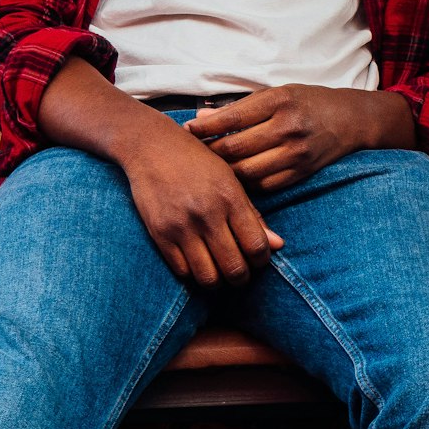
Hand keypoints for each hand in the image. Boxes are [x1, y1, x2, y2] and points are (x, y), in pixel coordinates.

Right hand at [119, 116, 283, 287]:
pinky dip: (193, 274)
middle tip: (239, 272)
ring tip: (218, 272)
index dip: (261, 261)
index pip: (256, 246)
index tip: (257, 259)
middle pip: (234, 268)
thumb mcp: (229, 179)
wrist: (151, 146)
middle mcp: (207, 214)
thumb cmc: (196, 161)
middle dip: (241, 277)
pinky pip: (182, 271)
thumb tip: (277, 245)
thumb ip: (252, 214)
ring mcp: (181, 226)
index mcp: (230, 198)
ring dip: (217, 281)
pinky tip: (196, 263)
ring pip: (208, 277)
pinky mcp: (159, 233)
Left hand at [183, 85, 414, 192]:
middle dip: (210, 153)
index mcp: (279, 101)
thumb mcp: (276, 94)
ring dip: (225, 172)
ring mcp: (296, 154)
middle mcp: (288, 127)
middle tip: (194, 155)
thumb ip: (239, 108)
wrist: (351, 120)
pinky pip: (263, 185)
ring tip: (210, 169)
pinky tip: (234, 180)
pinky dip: (245, 184)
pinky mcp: (301, 173)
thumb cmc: (307, 102)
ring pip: (246, 172)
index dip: (206, 128)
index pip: (232, 118)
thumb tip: (200, 119)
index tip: (188, 130)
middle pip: (236, 149)